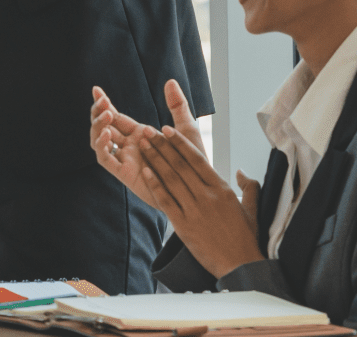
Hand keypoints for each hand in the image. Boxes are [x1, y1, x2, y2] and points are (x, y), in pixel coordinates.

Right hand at [90, 80, 206, 209]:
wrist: (197, 190)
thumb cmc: (194, 162)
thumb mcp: (186, 129)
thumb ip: (178, 106)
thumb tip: (170, 81)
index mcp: (139, 133)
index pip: (114, 115)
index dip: (103, 103)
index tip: (96, 90)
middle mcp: (128, 145)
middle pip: (103, 125)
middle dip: (98, 112)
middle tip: (103, 101)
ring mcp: (124, 158)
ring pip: (99, 140)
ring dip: (98, 126)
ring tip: (107, 115)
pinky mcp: (124, 172)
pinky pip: (105, 158)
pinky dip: (101, 145)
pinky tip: (107, 134)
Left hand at [137, 127, 262, 277]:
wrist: (240, 266)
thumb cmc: (245, 237)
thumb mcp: (252, 209)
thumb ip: (249, 187)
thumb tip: (240, 171)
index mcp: (222, 189)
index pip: (197, 159)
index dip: (180, 142)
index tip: (167, 129)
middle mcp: (207, 196)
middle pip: (180, 165)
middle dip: (161, 145)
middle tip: (147, 131)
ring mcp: (194, 210)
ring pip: (170, 179)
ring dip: (154, 159)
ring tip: (142, 145)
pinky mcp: (183, 224)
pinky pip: (165, 200)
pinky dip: (154, 184)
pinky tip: (144, 171)